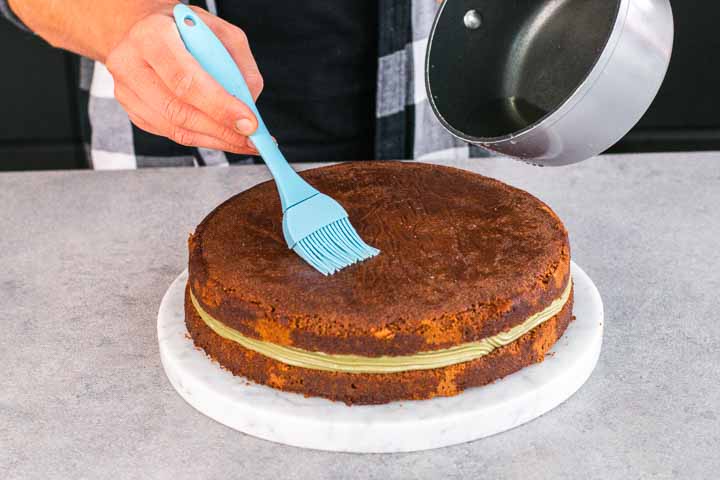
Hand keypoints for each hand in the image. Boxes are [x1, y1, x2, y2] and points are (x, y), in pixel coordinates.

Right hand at [106, 6, 262, 154]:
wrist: (143, 29)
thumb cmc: (183, 29)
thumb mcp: (219, 31)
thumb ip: (239, 62)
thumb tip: (249, 101)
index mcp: (153, 35)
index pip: (186, 80)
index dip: (220, 107)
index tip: (249, 123)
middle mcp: (131, 63)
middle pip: (179, 111)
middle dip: (222, 131)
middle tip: (251, 140)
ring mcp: (126, 90)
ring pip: (175, 129)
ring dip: (215, 140)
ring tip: (243, 142)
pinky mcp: (132, 110)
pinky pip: (171, 133)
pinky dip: (202, 139)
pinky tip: (221, 137)